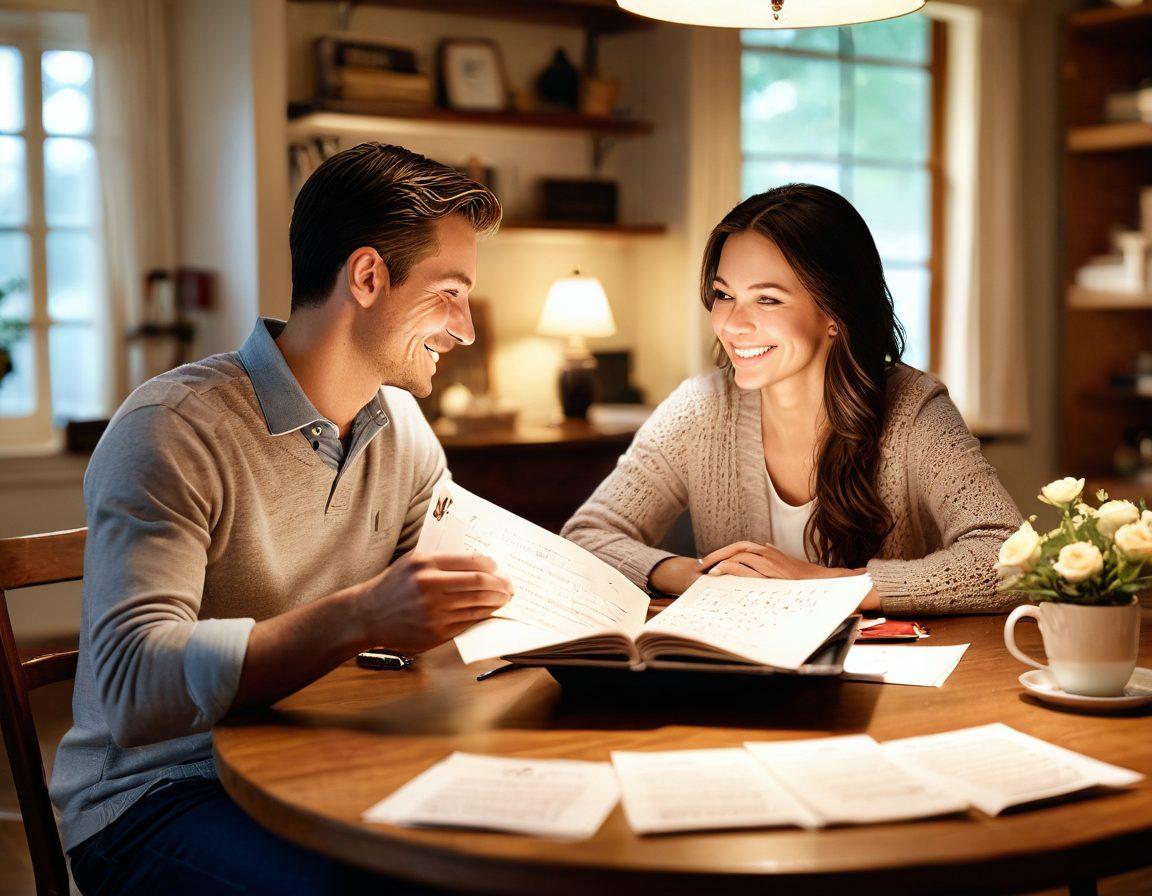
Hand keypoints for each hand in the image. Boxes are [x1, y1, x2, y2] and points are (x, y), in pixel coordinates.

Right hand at [351, 552, 512, 652]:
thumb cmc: (392, 586)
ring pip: (477, 605)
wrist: (367, 615)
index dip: (490, 565)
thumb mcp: (412, 562)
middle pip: (479, 583)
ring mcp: (433, 611)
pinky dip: (482, 616)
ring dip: (495, 601)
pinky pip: (468, 622)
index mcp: (425, 564)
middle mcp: (429, 586)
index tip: (497, 567)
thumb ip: (441, 560)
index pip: (471, 562)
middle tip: (509, 586)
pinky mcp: (436, 632)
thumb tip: (478, 562)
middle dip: (500, 585)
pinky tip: (487, 612)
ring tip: (503, 598)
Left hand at [700, 541, 828, 579]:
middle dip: (717, 555)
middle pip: (736, 548)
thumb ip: (775, 555)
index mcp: (769, 552)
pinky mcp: (769, 575)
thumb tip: (766, 546)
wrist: (823, 583)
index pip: (742, 547)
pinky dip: (729, 568)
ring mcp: (768, 564)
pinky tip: (719, 573)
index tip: (712, 561)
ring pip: (738, 556)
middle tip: (702, 565)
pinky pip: (743, 568)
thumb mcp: (788, 562)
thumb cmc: (806, 577)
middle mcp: (767, 554)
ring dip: (719, 562)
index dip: (725, 552)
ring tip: (707, 571)